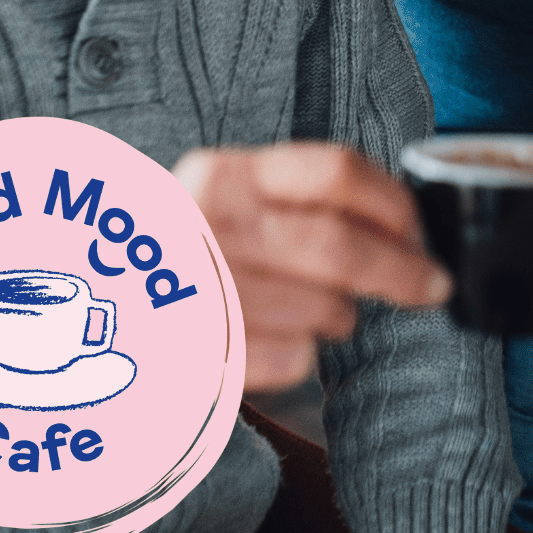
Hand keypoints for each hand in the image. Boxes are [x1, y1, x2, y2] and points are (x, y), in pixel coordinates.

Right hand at [173, 143, 452, 392]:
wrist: (101, 309)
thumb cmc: (185, 256)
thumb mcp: (228, 203)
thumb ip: (298, 201)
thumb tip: (405, 225)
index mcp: (222, 176)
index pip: (336, 172)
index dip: (395, 204)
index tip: (421, 232)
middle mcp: (207, 227)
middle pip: (340, 246)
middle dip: (402, 271)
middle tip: (431, 286)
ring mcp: (202, 293)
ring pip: (326, 309)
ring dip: (342, 316)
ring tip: (321, 311)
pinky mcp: (201, 356)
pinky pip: (294, 360)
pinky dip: (301, 356)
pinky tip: (274, 340)